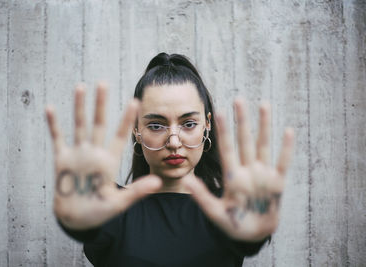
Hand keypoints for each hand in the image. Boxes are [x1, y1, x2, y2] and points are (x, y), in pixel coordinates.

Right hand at [46, 83, 160, 229]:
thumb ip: (137, 191)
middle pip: (98, 124)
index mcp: (109, 161)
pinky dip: (53, 125)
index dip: (126, 119)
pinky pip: (58, 139)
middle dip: (101, 104)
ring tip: (81, 87)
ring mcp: (78, 155)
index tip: (135, 101)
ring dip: (79, 107)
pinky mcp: (62, 160)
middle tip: (103, 83)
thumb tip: (158, 182)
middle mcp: (94, 153)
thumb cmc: (99, 212)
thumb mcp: (119, 202)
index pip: (120, 136)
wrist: (77, 219)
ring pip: (79, 126)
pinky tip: (50, 108)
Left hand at [183, 98, 293, 240]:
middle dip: (242, 120)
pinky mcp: (277, 183)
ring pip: (263, 145)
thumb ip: (202, 196)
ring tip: (263, 104)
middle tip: (239, 99)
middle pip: (244, 141)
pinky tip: (288, 131)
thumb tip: (185, 180)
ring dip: (264, 126)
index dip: (223, 131)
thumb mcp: (215, 212)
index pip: (226, 148)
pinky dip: (286, 148)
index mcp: (231, 176)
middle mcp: (247, 170)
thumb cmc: (231, 224)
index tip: (217, 112)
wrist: (251, 235)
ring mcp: (262, 175)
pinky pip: (283, 162)